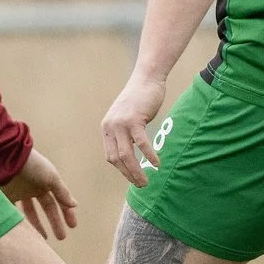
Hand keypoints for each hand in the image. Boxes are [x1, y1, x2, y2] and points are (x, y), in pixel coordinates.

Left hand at [0, 149, 79, 240]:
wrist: (5, 158)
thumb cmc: (32, 165)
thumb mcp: (51, 177)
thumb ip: (62, 192)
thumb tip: (75, 205)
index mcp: (46, 181)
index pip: (59, 199)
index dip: (66, 212)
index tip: (73, 226)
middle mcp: (33, 187)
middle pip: (47, 207)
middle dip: (55, 222)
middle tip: (61, 238)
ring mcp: (19, 192)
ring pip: (30, 213)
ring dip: (37, 226)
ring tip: (42, 240)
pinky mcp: (5, 197)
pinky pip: (15, 214)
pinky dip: (21, 224)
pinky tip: (26, 233)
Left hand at [100, 72, 167, 188]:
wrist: (146, 79)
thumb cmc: (140, 99)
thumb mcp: (126, 118)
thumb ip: (125, 134)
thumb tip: (130, 155)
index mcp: (107, 128)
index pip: (110, 156)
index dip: (121, 170)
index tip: (132, 177)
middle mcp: (110, 126)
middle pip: (117, 159)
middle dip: (129, 175)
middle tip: (141, 185)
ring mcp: (121, 123)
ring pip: (127, 154)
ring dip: (136, 171)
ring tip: (146, 181)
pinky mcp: (134, 119)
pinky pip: (141, 143)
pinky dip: (149, 155)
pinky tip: (156, 164)